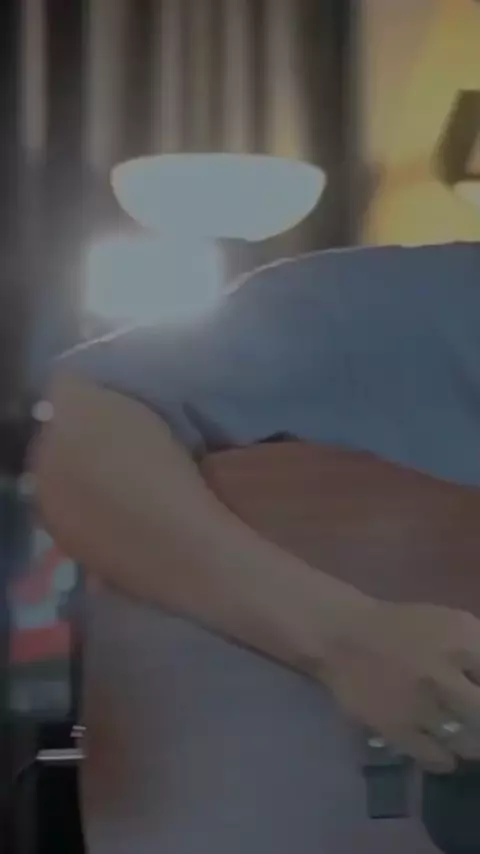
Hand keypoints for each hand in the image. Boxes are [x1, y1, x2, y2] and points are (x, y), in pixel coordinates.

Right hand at [321, 601, 479, 772]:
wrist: (342, 636)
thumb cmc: (401, 627)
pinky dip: (445, 757)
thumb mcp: (451, 623)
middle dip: (478, 714)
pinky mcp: (399, 730)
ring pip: (470, 743)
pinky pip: (438, 759)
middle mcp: (445, 673)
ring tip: (459, 732)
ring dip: (469, 740)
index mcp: (462, 638)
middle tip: (469, 715)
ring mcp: (421, 706)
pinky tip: (440, 746)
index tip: (474, 691)